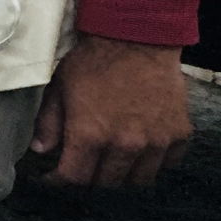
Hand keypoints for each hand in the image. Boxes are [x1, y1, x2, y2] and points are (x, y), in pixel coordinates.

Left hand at [30, 34, 191, 186]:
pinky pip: (168, 163)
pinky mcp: (180, 133)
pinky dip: (155, 162)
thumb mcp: (59, 87)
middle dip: (91, 177)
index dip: (60, 181)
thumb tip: (41, 150)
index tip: (55, 177)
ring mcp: (156, 142)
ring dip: (124, 174)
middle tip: (86, 164)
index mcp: (90, 135)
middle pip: (107, 183)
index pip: (74, 178)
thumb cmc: (94, 60)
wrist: (137, 37)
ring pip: (139, 180)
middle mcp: (125, 145)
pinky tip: (143, 149)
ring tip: (114, 160)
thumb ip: (49, 122)